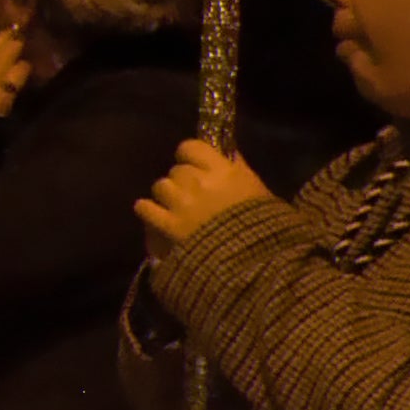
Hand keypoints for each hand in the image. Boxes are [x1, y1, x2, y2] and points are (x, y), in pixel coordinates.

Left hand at [143, 139, 272, 252]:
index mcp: (224, 171)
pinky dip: (148, 210)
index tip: (195, 165)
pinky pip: (144, 207)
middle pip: (177, 170)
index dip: (190, 155)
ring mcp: (181, 204)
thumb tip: (229, 154)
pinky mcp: (167, 225)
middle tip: (193, 195)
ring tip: (177, 208)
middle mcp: (199, 182)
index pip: (191, 147)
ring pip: (160, 186)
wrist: (255, 261)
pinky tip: (155, 215)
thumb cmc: (265, 226)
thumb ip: (240, 170)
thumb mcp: (260, 192)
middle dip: (183, 181)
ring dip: (167, 196)